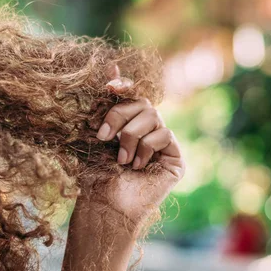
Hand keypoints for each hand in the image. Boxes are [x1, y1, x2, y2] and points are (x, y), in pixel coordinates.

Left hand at [92, 67, 184, 224]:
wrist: (105, 204)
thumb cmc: (96, 175)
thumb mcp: (94, 133)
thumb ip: (103, 103)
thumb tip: (112, 66)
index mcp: (127, 124)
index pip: (132, 95)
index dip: (123, 86)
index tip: (109, 85)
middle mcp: (147, 131)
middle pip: (142, 102)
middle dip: (119, 116)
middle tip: (104, 137)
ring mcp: (162, 144)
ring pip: (153, 116)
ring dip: (130, 136)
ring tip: (121, 160)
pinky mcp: (175, 158)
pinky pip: (164, 134)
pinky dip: (146, 147)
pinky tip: (137, 166)